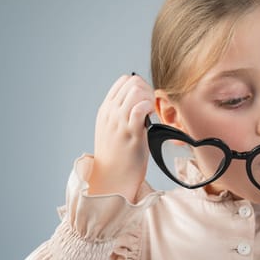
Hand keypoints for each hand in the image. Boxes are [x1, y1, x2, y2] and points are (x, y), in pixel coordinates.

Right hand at [88, 74, 155, 202]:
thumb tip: (139, 102)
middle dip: (148, 89)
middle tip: (153, 106)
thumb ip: (121, 114)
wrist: (112, 178)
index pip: (123, 81)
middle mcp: (111, 112)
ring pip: (136, 91)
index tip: (147, 99)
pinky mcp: (131, 133)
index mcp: (106, 109)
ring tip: (152, 113)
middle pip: (132, 82)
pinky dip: (149, 107)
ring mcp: (119, 122)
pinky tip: (152, 118)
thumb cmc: (117, 155)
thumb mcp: (111, 129)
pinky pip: (140, 108)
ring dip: (150, 97)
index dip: (140, 86)